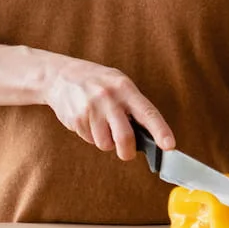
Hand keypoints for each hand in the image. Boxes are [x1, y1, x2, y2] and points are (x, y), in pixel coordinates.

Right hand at [41, 54, 174, 160]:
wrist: (59, 75)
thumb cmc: (95, 81)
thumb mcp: (117, 83)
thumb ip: (132, 105)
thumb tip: (148, 135)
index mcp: (124, 87)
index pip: (147, 112)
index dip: (160, 131)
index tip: (169, 146)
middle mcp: (108, 97)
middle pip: (125, 138)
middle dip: (127, 152)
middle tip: (127, 152)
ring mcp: (91, 108)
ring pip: (105, 144)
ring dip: (106, 141)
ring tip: (101, 125)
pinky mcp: (76, 119)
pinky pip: (90, 140)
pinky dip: (91, 136)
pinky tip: (88, 121)